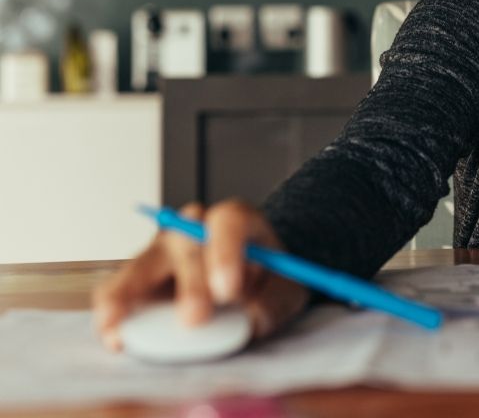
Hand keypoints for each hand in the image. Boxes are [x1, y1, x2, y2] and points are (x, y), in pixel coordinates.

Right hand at [91, 200, 309, 352]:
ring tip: (120, 323)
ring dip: (133, 294)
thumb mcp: (287, 289)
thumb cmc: (268, 281)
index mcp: (235, 219)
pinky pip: (117, 289)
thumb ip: (275, 301)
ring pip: (142, 263)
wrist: (250, 284)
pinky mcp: (136, 277)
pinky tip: (114, 335)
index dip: (226, 254)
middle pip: (184, 243)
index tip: (229, 290)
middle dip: (190, 283)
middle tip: (195, 318)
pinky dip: (113, 311)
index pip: (228, 222)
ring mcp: (160, 249)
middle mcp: (192, 226)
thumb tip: (252, 319)